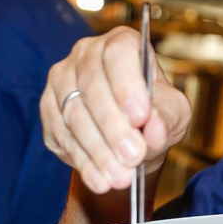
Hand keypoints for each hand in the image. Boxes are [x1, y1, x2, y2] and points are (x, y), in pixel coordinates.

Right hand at [40, 27, 190, 193]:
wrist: (130, 138)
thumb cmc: (155, 115)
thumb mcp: (173, 114)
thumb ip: (167, 117)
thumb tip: (153, 127)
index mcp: (121, 43)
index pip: (118, 54)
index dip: (127, 86)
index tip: (140, 117)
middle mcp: (86, 55)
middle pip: (92, 87)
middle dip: (114, 127)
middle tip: (133, 156)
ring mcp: (62, 80)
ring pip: (74, 115)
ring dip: (99, 150)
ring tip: (121, 177)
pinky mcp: (48, 109)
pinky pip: (61, 136)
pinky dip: (83, 161)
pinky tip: (100, 179)